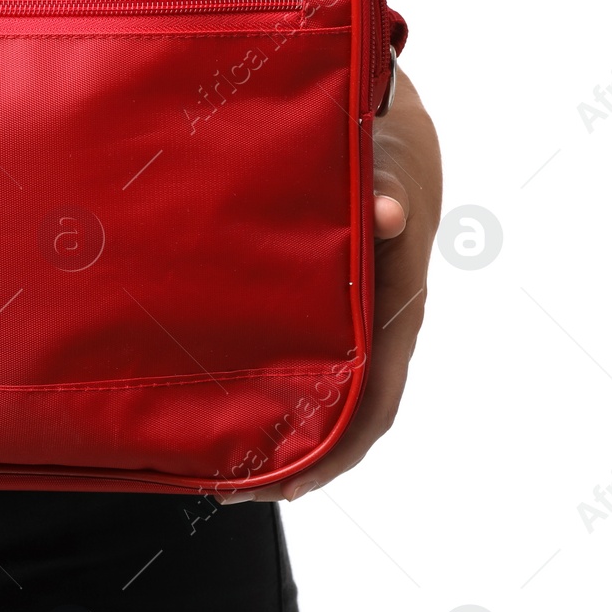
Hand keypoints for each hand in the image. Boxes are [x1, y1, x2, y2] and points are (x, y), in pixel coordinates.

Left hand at [222, 65, 441, 502]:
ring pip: (321, 392)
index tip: (291, 486)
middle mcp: (377, 326)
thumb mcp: (383, 166)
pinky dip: (271, 386)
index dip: (338, 451)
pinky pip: (303, 357)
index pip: (375, 400)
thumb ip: (380, 190)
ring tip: (216, 461)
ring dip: (279, 429)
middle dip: (295, 458)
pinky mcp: (323, 304)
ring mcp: (351, 319)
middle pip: (344, 416)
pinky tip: (222, 396)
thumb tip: (389, 214)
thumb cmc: (382, 149)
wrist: (384, 125)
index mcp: (395, 309)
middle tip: (228, 486)